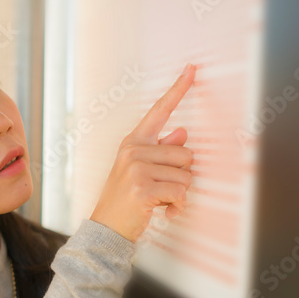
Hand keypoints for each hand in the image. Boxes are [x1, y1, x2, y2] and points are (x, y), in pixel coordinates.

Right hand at [89, 63, 196, 242]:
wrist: (106, 228)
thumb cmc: (126, 200)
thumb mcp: (140, 171)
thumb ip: (161, 151)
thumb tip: (182, 132)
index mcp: (133, 142)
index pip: (160, 111)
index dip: (178, 89)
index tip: (192, 69)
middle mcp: (133, 150)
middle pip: (186, 155)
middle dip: (182, 177)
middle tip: (162, 190)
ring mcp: (136, 168)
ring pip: (186, 176)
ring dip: (179, 194)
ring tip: (159, 202)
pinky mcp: (142, 188)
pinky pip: (180, 192)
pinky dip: (178, 206)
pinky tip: (164, 212)